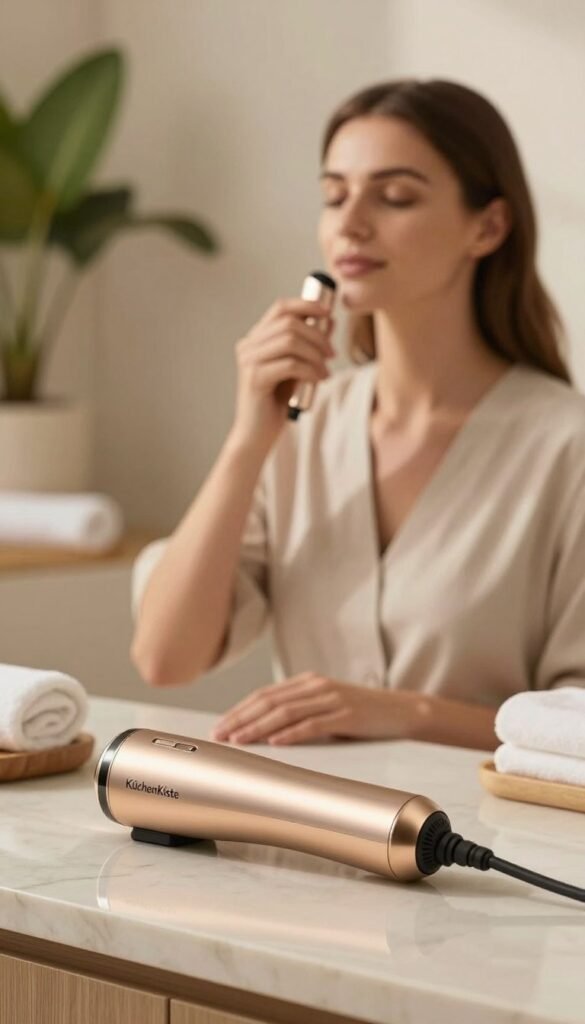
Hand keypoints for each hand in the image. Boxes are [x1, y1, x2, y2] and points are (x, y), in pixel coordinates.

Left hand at [209, 671, 419, 745]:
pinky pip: (314, 724)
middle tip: (220, 735)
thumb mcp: (327, 708)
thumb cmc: (363, 715)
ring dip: (258, 726)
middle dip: (240, 718)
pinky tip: (276, 743)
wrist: (403, 712)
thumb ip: (301, 714)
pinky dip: (292, 733)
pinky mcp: (347, 715)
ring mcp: (332, 699)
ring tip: (239, 740)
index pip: (264, 695)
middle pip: (269, 701)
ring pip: (286, 711)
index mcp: (308, 683)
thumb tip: (267, 733)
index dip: (239, 710)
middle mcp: (316, 686)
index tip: (220, 727)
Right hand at [231, 297, 334, 450]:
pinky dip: (310, 370)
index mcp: (256, 339)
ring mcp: (249, 361)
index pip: (280, 308)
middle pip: (289, 323)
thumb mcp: (296, 369)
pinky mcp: (255, 378)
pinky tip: (319, 380)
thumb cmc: (276, 403)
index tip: (328, 313)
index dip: (306, 305)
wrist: (256, 435)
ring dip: (315, 354)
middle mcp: (248, 346)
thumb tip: (330, 321)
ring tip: (325, 370)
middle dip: (317, 334)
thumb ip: (308, 345)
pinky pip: (290, 364)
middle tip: (332, 353)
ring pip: (290, 341)